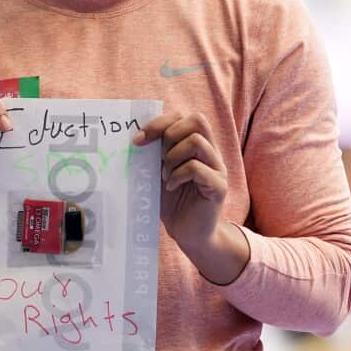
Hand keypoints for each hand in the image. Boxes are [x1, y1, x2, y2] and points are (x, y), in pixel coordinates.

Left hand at [135, 111, 228, 250]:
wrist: (188, 233)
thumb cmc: (172, 202)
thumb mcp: (157, 173)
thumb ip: (152, 154)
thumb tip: (132, 138)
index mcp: (197, 145)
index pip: (183, 117)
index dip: (159, 123)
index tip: (137, 140)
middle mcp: (211, 152)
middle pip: (197, 121)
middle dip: (169, 135)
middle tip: (157, 159)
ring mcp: (217, 168)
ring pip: (197, 142)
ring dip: (173, 157)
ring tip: (164, 175)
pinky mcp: (218, 187)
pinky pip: (197, 169)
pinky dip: (178, 175)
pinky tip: (171, 187)